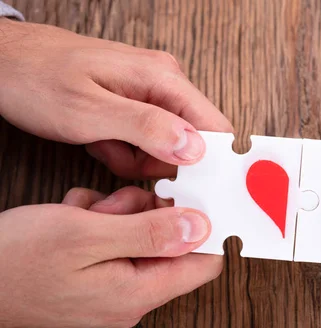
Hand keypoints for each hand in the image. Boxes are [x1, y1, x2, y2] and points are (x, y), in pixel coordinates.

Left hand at [0, 18, 232, 178]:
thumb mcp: (88, 110)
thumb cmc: (36, 78)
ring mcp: (150, 94)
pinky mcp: (135, 105)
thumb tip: (195, 148)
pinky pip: (146, 142)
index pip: (215, 127)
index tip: (189, 187)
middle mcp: (164, 83)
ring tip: (103, 145)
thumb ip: (146, 128)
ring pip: (168, 147)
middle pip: (192, 142)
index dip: (209, 162)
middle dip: (160, 163)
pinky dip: (124, 151)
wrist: (3, 62)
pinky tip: (100, 141)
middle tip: (121, 157)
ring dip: (137, 159)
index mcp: (163, 79)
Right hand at [0, 186, 221, 327]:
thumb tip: (203, 227)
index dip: (206, 227)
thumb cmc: (18, 262)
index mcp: (140, 291)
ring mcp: (113, 285)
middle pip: (171, 243)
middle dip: (147, 212)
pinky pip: (116, 238)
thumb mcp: (86, 236)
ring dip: (118, 211)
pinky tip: (71, 217)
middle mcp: (133, 294)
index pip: (204, 263)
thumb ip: (149, 231)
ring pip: (141, 233)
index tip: (193, 194)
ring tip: (84, 211)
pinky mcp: (95, 275)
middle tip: (115, 203)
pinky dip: (98, 219)